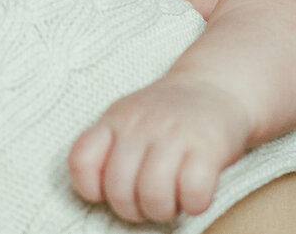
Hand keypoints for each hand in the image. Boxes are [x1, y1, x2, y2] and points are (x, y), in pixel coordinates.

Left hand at [67, 73, 253, 222]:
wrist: (215, 84)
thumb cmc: (167, 113)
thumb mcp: (128, 117)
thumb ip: (110, 147)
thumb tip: (99, 193)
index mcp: (115, 119)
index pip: (80, 162)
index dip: (90, 188)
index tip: (108, 191)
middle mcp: (140, 124)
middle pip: (118, 190)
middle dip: (133, 210)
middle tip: (148, 202)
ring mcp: (174, 134)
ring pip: (153, 196)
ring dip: (162, 210)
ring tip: (171, 201)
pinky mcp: (209, 146)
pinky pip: (193, 193)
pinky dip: (194, 204)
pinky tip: (195, 195)